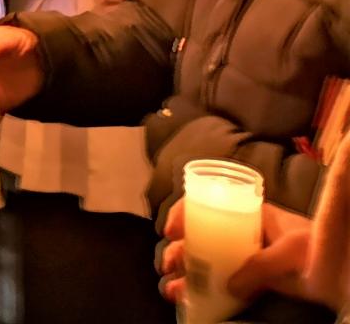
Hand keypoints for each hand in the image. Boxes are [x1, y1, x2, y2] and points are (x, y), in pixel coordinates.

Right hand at [159, 200, 317, 306]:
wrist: (339, 271)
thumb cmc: (316, 248)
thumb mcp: (290, 249)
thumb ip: (261, 265)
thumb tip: (228, 285)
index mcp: (246, 212)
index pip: (204, 203)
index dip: (182, 214)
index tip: (171, 231)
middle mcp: (238, 232)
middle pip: (197, 236)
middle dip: (178, 250)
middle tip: (170, 265)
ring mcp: (242, 256)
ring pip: (202, 262)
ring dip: (183, 273)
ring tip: (173, 288)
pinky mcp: (248, 280)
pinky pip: (217, 283)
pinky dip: (198, 291)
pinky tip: (185, 298)